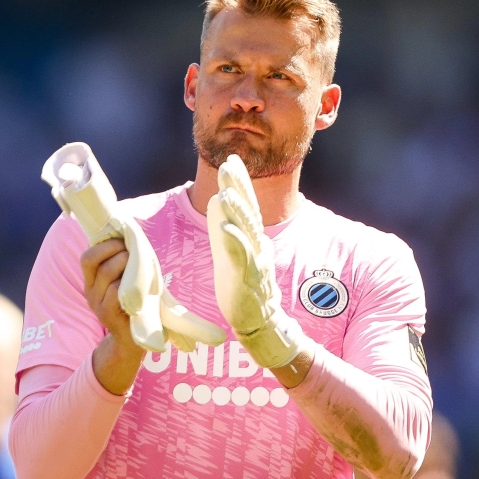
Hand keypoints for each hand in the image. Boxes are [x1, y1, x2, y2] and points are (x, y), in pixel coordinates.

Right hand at [81, 238, 144, 393]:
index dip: (103, 245)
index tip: (122, 240)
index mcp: (92, 281)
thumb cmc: (135, 304)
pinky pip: (114, 293)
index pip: (87, 257)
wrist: (134, 341)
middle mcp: (90, 292)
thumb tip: (133, 237)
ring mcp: (98, 304)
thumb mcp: (125, 283)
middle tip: (132, 250)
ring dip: (124, 263)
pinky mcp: (108, 316)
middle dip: (115, 249)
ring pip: (106, 275)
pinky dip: (127, 284)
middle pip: (94, 261)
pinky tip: (138, 284)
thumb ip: (124, 265)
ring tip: (138, 264)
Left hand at [206, 155, 307, 368]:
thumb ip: (227, 223)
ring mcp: (254, 261)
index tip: (232, 159)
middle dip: (239, 187)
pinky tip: (226, 229)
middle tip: (230, 164)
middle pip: (248, 211)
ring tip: (225, 192)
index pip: (246, 204)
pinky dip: (235, 243)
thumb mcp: (231, 249)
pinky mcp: (247, 280)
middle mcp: (256, 245)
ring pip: (246, 232)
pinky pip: (242, 259)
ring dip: (236, 211)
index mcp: (250, 237)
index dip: (240, 182)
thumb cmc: (242, 284)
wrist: (258, 320)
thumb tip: (220, 197)